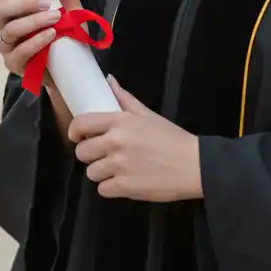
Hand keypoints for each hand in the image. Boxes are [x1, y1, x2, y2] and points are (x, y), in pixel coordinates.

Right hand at [0, 0, 81, 85]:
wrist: (73, 64)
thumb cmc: (66, 31)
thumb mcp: (70, 6)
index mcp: (11, 9)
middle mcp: (3, 26)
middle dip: (23, 4)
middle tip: (46, 2)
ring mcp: (7, 46)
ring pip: (10, 30)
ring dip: (33, 21)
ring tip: (55, 18)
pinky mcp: (14, 64)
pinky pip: (19, 52)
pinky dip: (36, 41)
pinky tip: (51, 35)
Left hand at [69, 79, 202, 202]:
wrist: (195, 165)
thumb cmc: (172, 138)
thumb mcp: (149, 115)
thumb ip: (124, 99)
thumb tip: (109, 81)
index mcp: (120, 121)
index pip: (81, 124)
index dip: (76, 132)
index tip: (79, 137)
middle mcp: (115, 142)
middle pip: (82, 152)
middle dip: (91, 155)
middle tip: (105, 155)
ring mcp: (119, 166)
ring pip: (91, 173)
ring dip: (102, 173)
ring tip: (118, 170)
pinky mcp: (124, 187)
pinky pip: (102, 189)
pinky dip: (112, 188)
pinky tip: (125, 181)